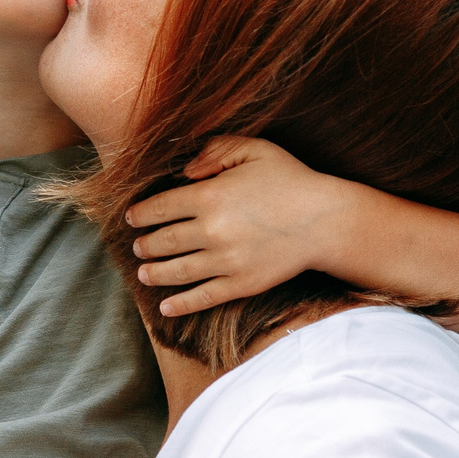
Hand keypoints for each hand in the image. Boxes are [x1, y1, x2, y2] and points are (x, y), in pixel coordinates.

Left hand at [125, 137, 353, 318]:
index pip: (159, 208)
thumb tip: (184, 171)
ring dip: (154, 274)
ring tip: (144, 273)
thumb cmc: (291, 180)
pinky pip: (204, 297)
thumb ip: (215, 151)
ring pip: (177, 272)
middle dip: (144, 245)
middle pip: (162, 242)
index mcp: (210, 197)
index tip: (131, 218)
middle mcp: (212, 231)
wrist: (326, 220)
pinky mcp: (242, 284)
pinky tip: (166, 307)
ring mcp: (227, 261)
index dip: (139, 214)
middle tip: (138, 247)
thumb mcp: (254, 150)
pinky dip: (181, 304)